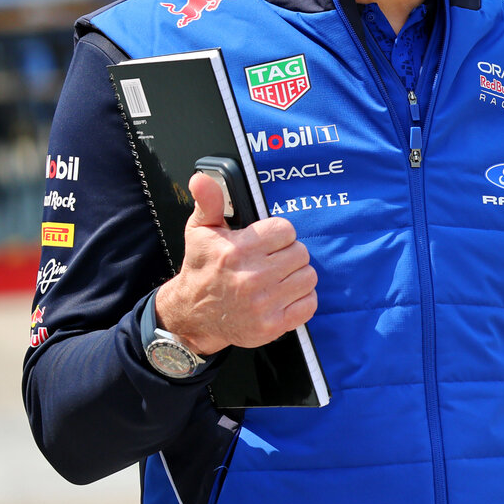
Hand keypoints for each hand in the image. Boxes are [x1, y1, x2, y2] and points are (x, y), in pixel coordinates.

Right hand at [153, 171, 318, 356]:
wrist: (193, 315)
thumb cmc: (202, 268)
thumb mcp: (201, 231)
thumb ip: (209, 202)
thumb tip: (202, 178)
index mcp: (237, 250)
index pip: (286, 230)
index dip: (278, 235)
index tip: (266, 243)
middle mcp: (251, 277)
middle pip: (300, 252)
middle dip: (288, 255)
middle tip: (271, 261)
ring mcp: (263, 303)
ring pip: (308, 276)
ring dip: (296, 276)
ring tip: (277, 278)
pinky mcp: (272, 325)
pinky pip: (310, 303)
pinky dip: (301, 299)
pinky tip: (283, 296)